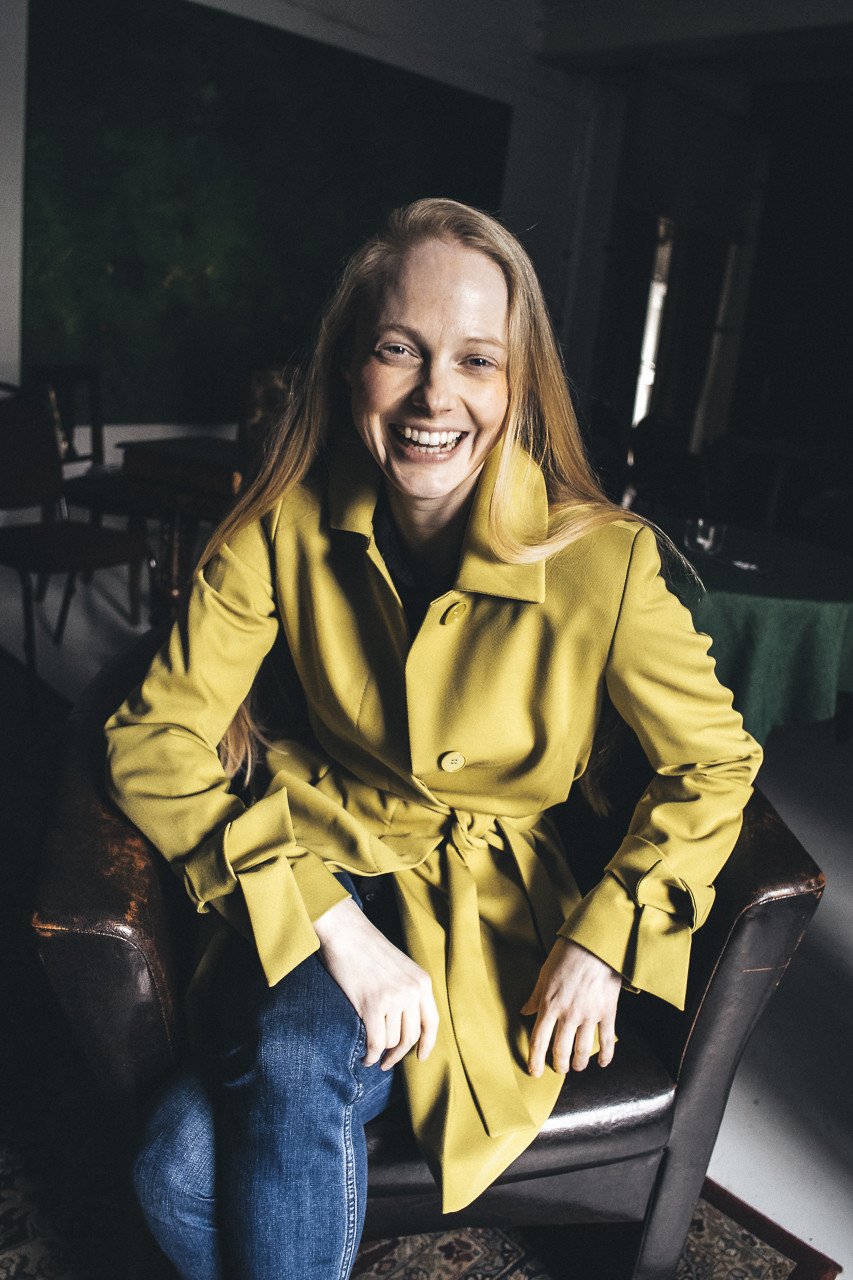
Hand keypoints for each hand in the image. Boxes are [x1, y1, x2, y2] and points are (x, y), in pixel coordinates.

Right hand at [314, 898, 438, 1070]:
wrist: (346, 933)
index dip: (427, 1044)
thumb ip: (409, 991)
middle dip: (398, 1054)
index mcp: (422, 981)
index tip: (420, 1058)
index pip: (431, 1022)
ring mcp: (393, 998)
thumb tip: (407, 1027)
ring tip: (371, 1052)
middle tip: (387, 1063)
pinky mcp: (372, 1005)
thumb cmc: (367, 950)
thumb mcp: (400, 968)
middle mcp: (412, 991)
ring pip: (391, 1041)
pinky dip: (370, 1056)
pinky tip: (365, 1058)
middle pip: (410, 1037)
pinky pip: (376, 1043)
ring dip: (381, 1052)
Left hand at [521, 938, 620, 1076]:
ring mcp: (589, 1015)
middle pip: (561, 1050)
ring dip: (579, 1063)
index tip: (534, 1072)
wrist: (595, 944)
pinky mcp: (608, 1012)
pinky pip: (607, 1040)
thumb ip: (535, 997)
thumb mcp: (544, 974)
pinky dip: (605, 1055)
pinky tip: (602, 1063)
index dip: (535, 1060)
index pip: (539, 1041)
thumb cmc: (566, 955)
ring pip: (583, 1050)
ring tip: (577, 1067)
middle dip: (559, 1065)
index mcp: (549, 1005)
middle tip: (559, 1069)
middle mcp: (568, 1014)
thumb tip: (524, 1012)